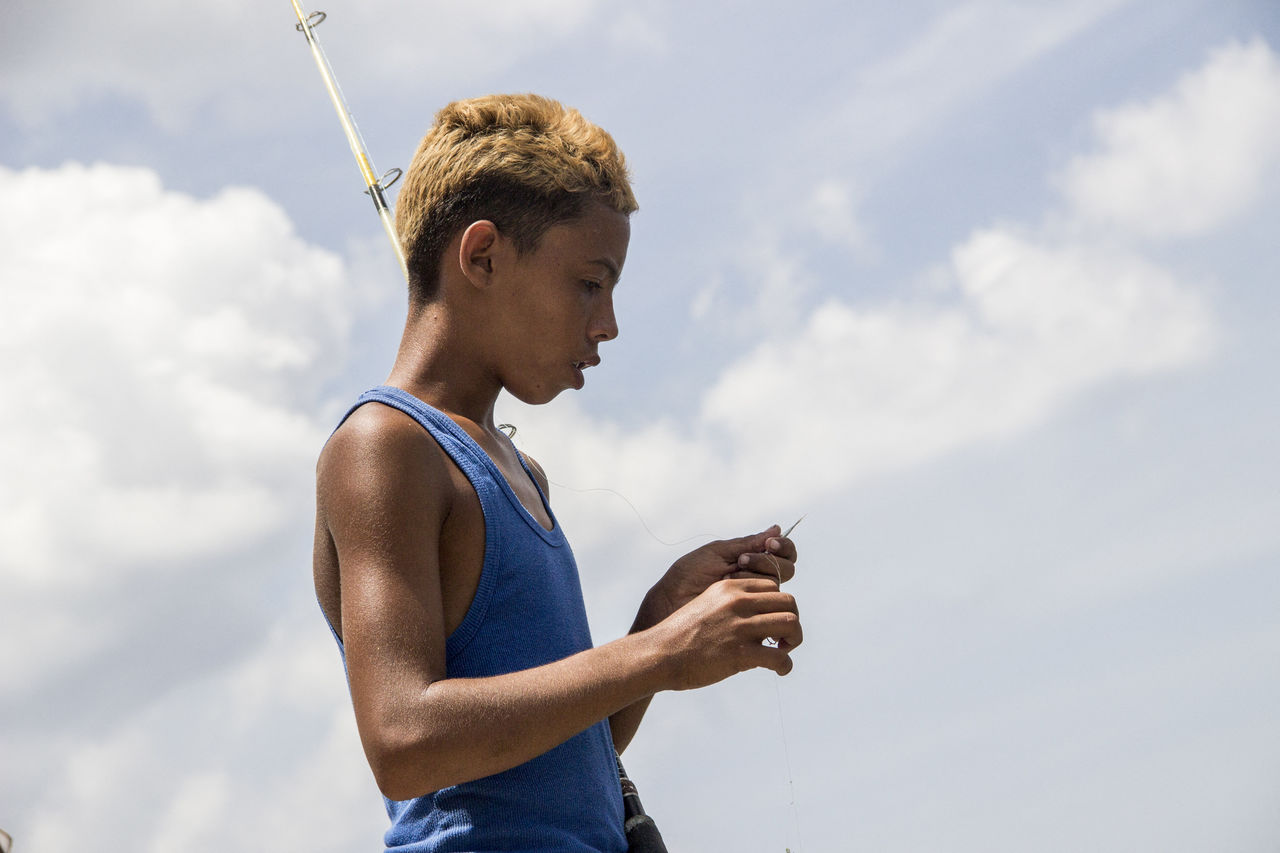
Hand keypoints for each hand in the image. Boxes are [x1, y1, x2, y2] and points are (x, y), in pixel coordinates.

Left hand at [641, 526, 797, 624]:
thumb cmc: (688, 576)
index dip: (783, 546)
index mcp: (749, 560)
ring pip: (778, 584)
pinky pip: (769, 605)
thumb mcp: (717, 553)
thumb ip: (747, 543)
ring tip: (730, 575)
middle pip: (786, 567)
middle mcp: (756, 579)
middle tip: (741, 560)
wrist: (671, 602)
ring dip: (755, 573)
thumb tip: (776, 528)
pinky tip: (735, 591)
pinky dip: (754, 592)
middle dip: (767, 560)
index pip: (781, 552)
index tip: (770, 543)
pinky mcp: (752, 618)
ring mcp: (755, 600)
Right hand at [652, 577, 802, 689]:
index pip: (773, 586)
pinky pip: (780, 657)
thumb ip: (733, 606)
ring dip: (794, 639)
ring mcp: (740, 626)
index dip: (777, 604)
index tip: (771, 621)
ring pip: (791, 623)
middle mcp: (738, 602)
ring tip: (783, 651)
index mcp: (730, 588)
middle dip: (791, 620)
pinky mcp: (741, 653)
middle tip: (783, 638)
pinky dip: (786, 665)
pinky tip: (780, 670)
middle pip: (788, 601)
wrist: (660, 654)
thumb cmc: (682, 635)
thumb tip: (758, 620)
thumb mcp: (708, 605)